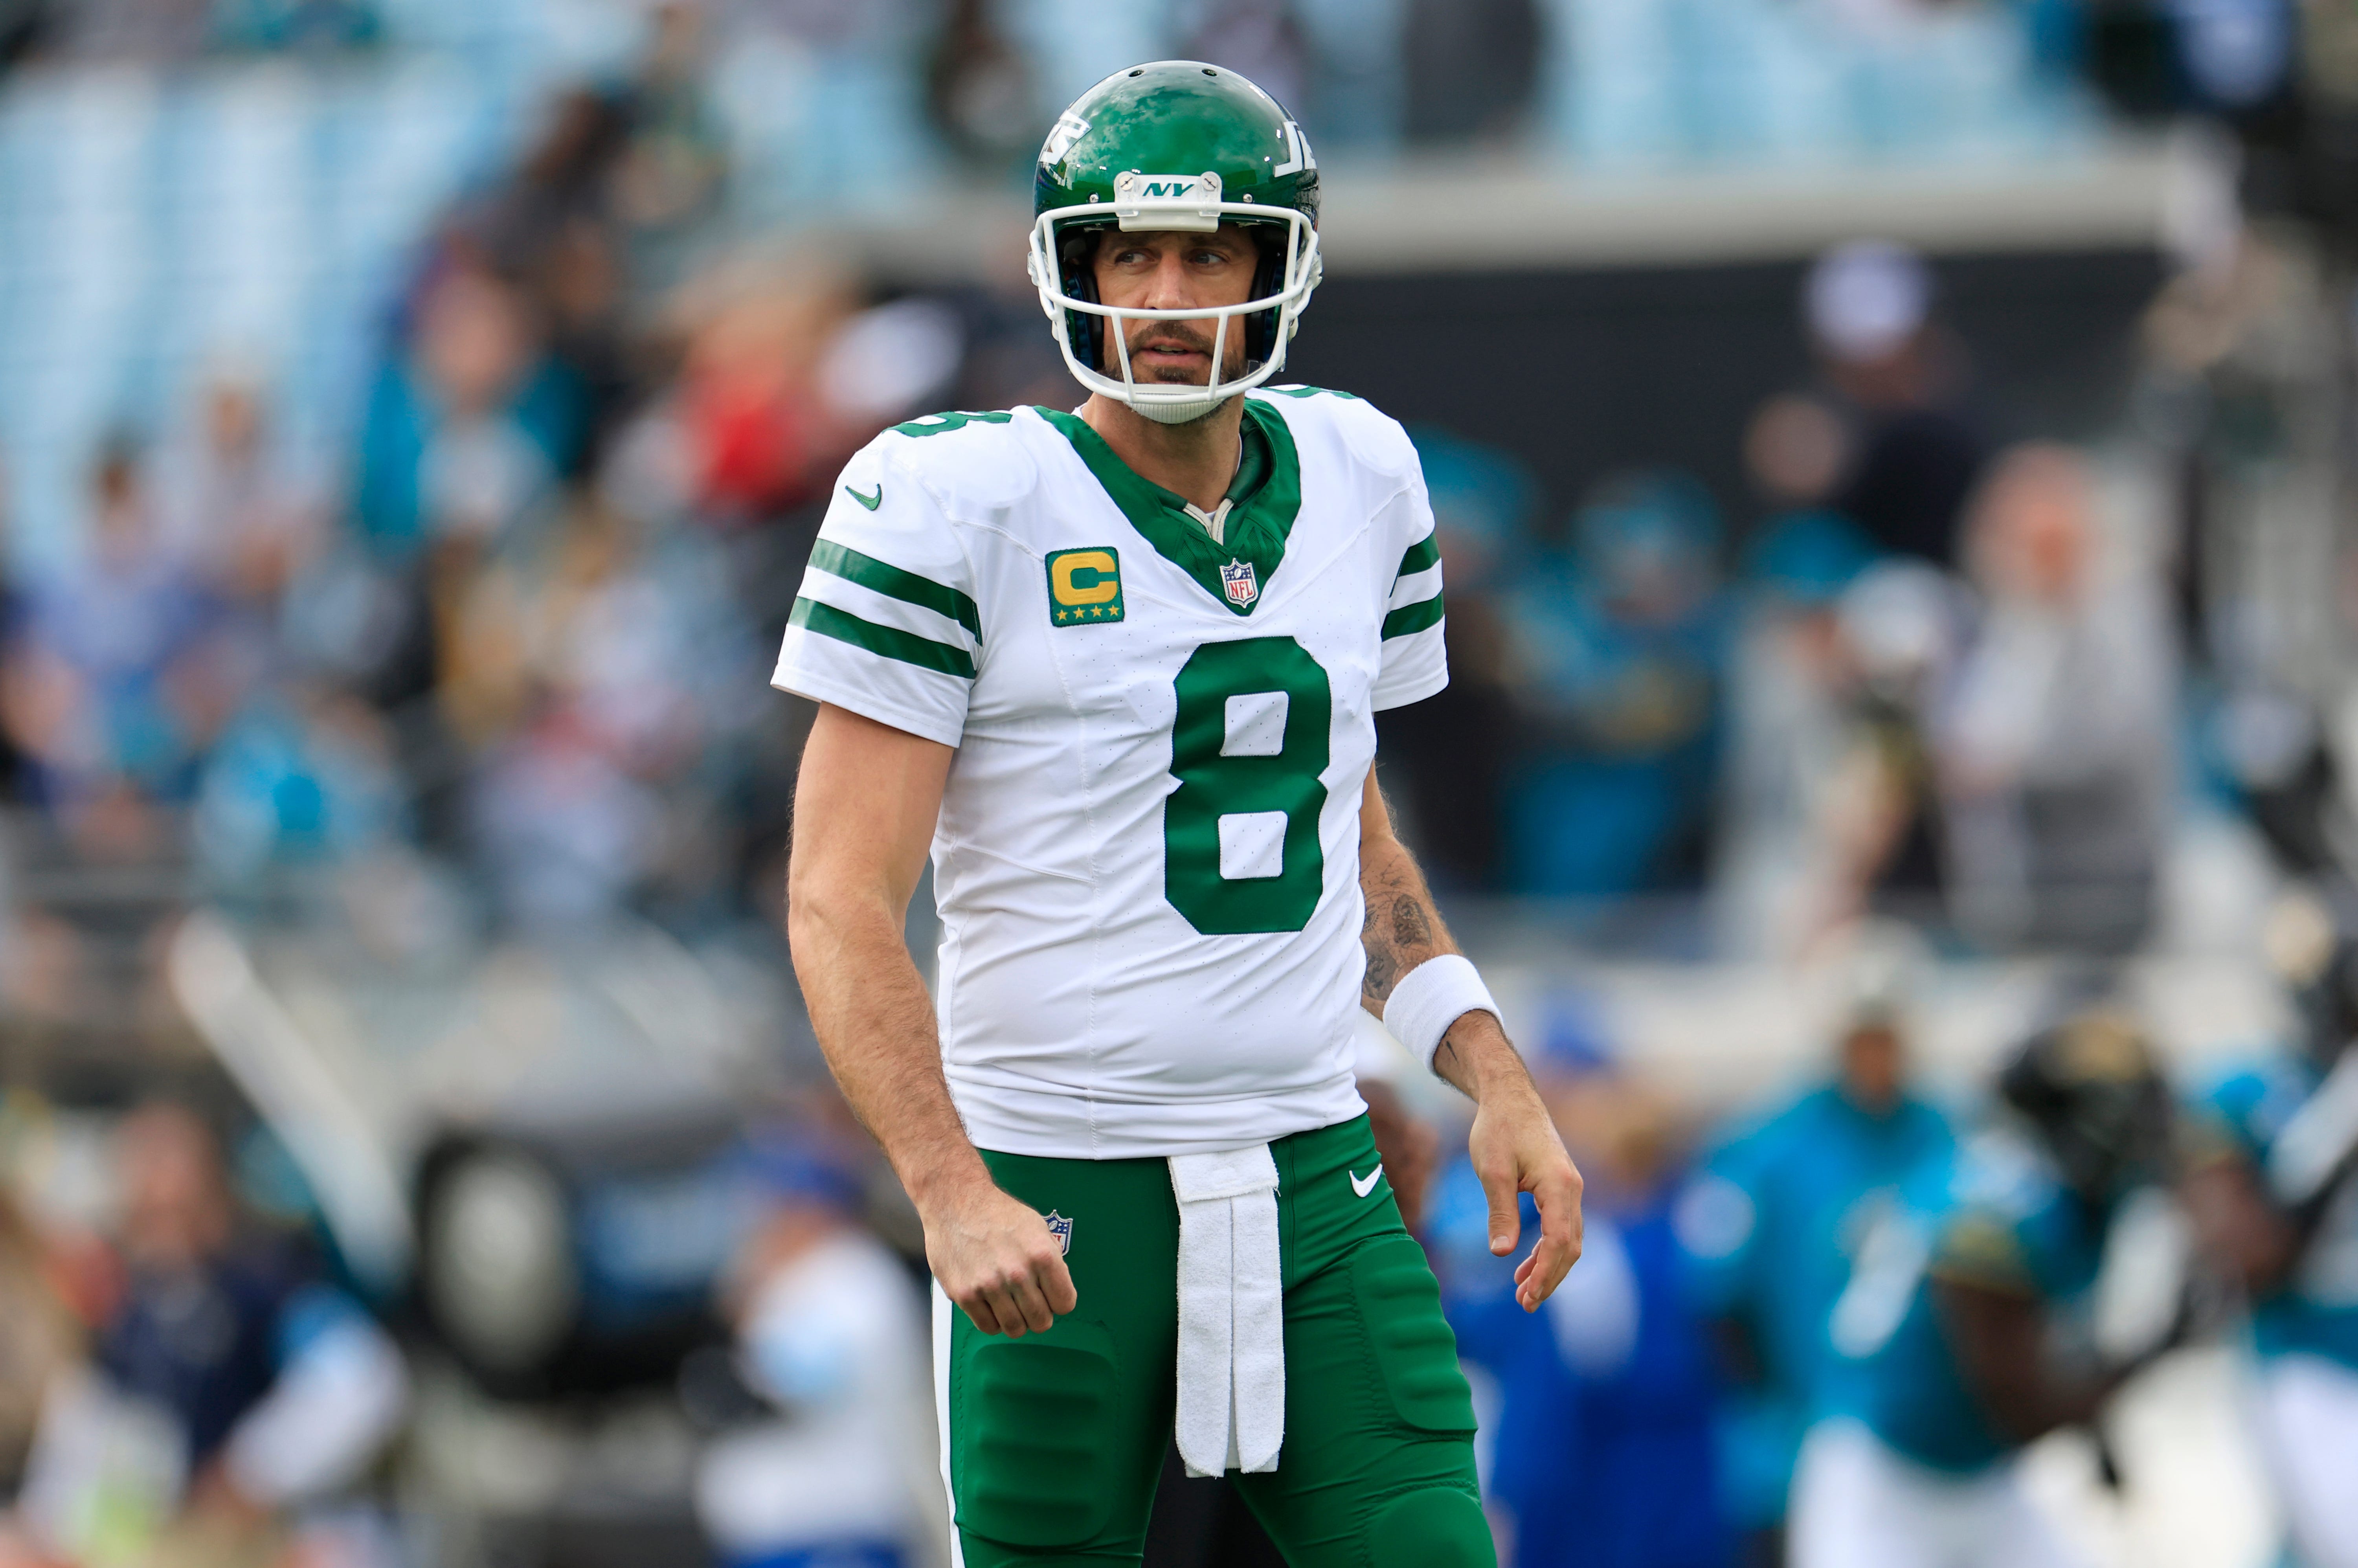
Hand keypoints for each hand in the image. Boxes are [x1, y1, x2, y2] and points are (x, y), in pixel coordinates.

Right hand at [920, 1174, 1078, 1335]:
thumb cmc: (998, 1214)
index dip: (1059, 1301)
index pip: (1065, 1303)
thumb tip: (1058, 1290)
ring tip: (1010, 1304)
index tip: (1050, 1296)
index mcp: (1042, 1255)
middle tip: (1029, 1303)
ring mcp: (989, 1285)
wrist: (957, 1202)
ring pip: (1015, 1329)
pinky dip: (993, 1321)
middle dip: (1039, 1315)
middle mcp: (1017, 1273)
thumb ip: (1052, 1260)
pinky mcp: (964, 1294)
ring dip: (1016, 1321)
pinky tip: (991, 1304)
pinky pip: (988, 1327)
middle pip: (1041, 1321)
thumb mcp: (1038, 1227)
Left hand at [1453, 1018, 1583, 1310]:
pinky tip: (1525, 1265)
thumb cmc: (1499, 1129)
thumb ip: (1499, 1211)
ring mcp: (1569, 1189)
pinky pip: (1561, 1228)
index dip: (1546, 1272)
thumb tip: (1500, 1254)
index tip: (1528, 1296)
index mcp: (1560, 1185)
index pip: (1560, 1240)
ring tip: (1524, 1294)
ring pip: (1568, 1240)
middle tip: (1525, 1305)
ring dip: (1549, 1268)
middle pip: (1570, 1246)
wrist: (1509, 1098)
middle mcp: (1572, 1189)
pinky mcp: (1560, 1189)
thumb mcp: (1492, 1170)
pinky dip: (1547, 1250)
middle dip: (1550, 1278)